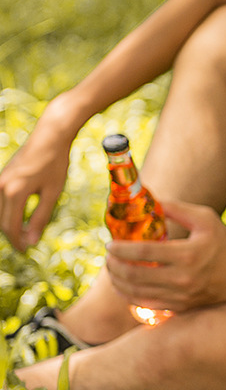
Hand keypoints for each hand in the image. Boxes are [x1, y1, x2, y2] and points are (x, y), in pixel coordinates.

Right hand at [0, 102, 72, 250]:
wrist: (49, 137)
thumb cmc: (55, 165)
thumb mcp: (52, 194)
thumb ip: (40, 218)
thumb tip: (31, 241)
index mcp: (13, 193)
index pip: (10, 227)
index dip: (17, 242)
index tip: (26, 252)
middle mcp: (0, 186)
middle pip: (1, 221)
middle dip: (12, 236)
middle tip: (26, 247)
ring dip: (9, 225)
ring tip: (25, 235)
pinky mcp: (1, 176)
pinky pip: (0, 201)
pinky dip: (8, 213)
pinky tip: (21, 219)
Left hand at [104, 199, 225, 311]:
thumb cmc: (225, 243)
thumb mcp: (205, 218)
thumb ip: (175, 208)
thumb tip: (147, 199)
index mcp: (188, 255)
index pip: (143, 252)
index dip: (121, 249)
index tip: (110, 244)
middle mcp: (184, 279)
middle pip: (135, 275)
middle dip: (114, 266)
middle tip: (108, 257)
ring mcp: (183, 297)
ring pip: (138, 293)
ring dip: (119, 282)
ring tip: (113, 271)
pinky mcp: (183, 307)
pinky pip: (149, 305)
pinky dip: (131, 297)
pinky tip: (124, 287)